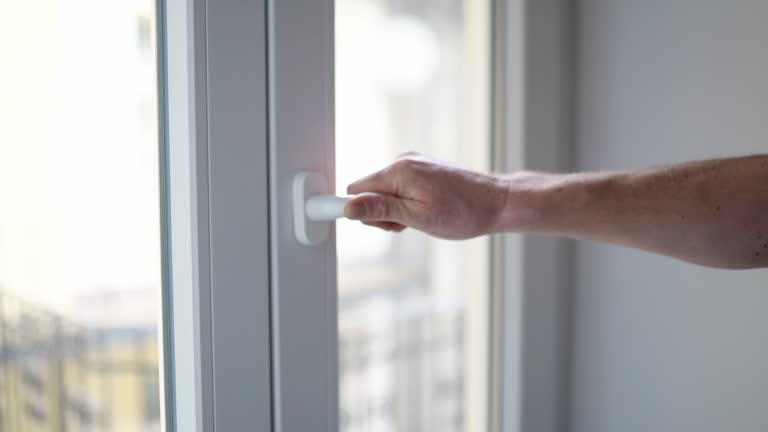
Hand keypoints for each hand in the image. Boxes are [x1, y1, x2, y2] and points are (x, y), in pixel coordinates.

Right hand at [344, 152, 510, 239]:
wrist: (497, 202)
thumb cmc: (463, 212)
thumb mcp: (417, 218)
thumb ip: (381, 210)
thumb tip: (349, 207)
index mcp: (399, 170)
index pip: (355, 188)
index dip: (357, 209)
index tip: (359, 221)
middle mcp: (403, 160)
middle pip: (369, 191)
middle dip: (381, 212)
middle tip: (407, 225)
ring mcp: (413, 162)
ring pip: (385, 191)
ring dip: (395, 210)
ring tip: (421, 218)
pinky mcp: (422, 168)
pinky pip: (399, 187)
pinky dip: (406, 202)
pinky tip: (425, 209)